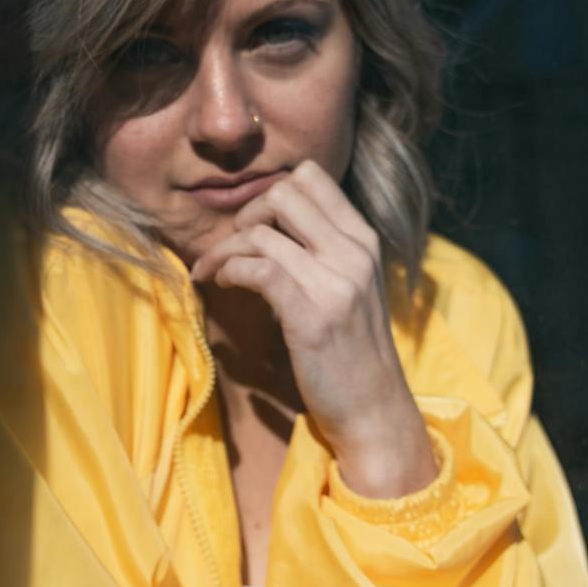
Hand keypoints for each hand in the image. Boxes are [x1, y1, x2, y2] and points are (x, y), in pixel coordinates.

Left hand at [189, 160, 435, 497]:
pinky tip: (223, 285)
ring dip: (224, 250)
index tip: (253, 226)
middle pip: (283, 192)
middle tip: (233, 248)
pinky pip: (257, 268)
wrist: (373, 409)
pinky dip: (229, 271)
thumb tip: (268, 224)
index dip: (270, 194)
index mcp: (364, 240)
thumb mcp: (351, 287)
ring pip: (261, 232)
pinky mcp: (311, 314)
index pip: (311, 177)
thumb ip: (323, 251)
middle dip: (245, 215)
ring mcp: (335, 282)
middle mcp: (354, 252)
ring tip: (214, 272)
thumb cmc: (352, 351)